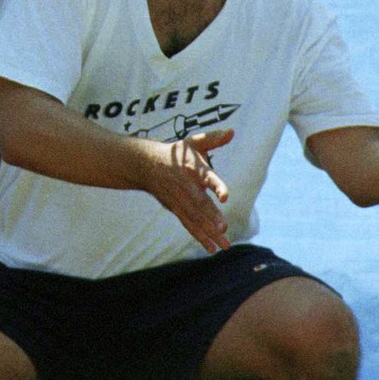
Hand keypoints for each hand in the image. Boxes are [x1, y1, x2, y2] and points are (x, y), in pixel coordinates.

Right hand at [138, 129, 233, 252]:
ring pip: (195, 218)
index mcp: (193, 169)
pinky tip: (211, 248)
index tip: (225, 197)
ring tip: (224, 245)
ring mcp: (180, 200)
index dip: (216, 187)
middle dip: (211, 217)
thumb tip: (232, 132)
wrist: (146, 164)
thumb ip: (214, 138)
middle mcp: (186, 186)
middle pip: (200, 204)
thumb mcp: (194, 142)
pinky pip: (188, 224)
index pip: (207, 178)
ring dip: (209, 232)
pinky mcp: (176, 209)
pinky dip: (199, 236)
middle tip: (223, 228)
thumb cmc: (176, 153)